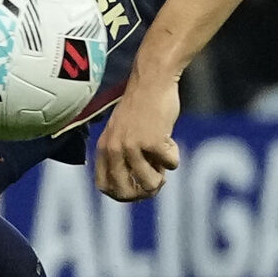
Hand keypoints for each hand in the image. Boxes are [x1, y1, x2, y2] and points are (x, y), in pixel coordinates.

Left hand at [94, 71, 182, 202]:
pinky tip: (169, 138)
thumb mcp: (122, 132)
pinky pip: (170, 165)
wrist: (152, 81)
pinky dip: (174, 156)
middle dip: (145, 192)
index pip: (104, 186)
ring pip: (150, 183)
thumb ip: (124, 156)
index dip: (123, 194)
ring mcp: (132, 146)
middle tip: (157, 181)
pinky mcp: (152, 142)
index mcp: (103, 147)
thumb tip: (141, 190)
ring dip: (162, 175)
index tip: (138, 191)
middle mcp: (114, 149)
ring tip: (163, 158)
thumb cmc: (142, 106)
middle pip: (126, 192)